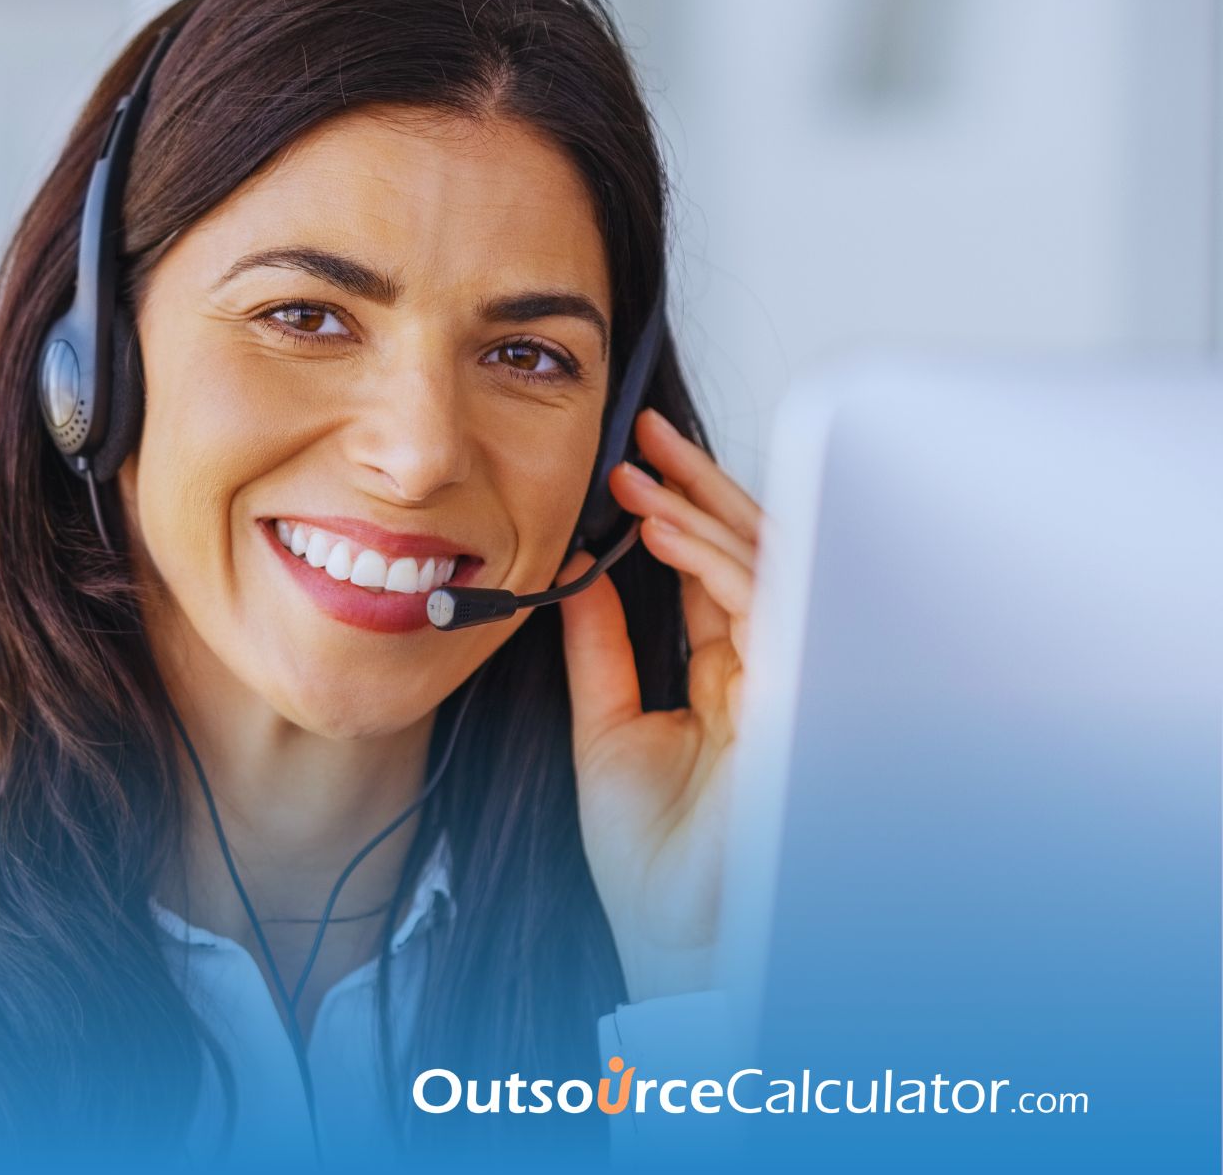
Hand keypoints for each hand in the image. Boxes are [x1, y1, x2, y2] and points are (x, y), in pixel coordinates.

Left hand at [559, 408, 762, 1001]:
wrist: (678, 939)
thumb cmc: (656, 860)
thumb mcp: (606, 727)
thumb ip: (600, 648)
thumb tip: (575, 576)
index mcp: (727, 676)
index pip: (712, 571)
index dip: (678, 510)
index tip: (632, 460)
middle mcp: (767, 669)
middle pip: (749, 552)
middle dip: (702, 485)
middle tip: (647, 433)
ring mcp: (788, 681)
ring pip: (766, 567)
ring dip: (701, 512)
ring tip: (643, 475)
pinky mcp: (797, 697)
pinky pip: (765, 606)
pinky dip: (715, 560)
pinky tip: (665, 531)